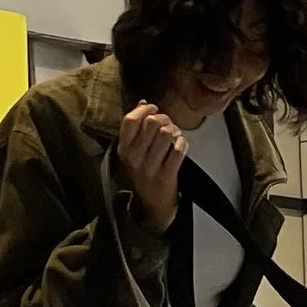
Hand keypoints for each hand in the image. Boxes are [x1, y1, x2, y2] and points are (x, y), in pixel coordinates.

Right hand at [117, 100, 186, 228]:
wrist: (152, 203)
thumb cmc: (144, 170)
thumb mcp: (133, 151)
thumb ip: (136, 126)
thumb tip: (143, 102)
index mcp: (123, 149)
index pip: (130, 120)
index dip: (145, 109)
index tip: (154, 109)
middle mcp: (134, 158)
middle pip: (151, 123)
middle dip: (164, 119)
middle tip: (168, 124)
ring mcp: (149, 167)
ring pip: (166, 133)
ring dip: (175, 130)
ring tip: (175, 135)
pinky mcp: (166, 175)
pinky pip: (179, 149)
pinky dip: (183, 142)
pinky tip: (181, 145)